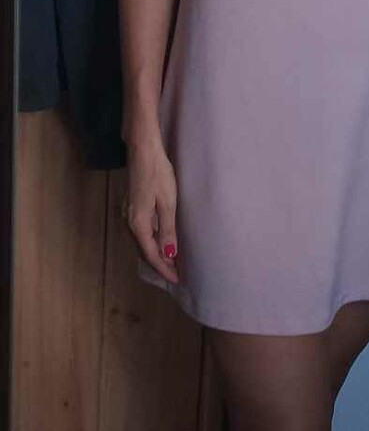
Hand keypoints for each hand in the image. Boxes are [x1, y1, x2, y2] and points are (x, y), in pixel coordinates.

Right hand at [122, 135, 179, 284]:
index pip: (151, 255)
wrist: (143, 151)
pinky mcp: (133, 208)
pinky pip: (142, 233)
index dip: (164, 269)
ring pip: (142, 243)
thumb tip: (169, 254)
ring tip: (173, 263)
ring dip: (156, 255)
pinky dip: (152, 242)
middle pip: (144, 251)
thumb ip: (168, 230)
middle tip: (177, 275)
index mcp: (138, 223)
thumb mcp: (168, 203)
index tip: (177, 280)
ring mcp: (129, 215)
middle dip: (160, 265)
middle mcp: (130, 222)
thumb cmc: (158, 173)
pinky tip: (163, 243)